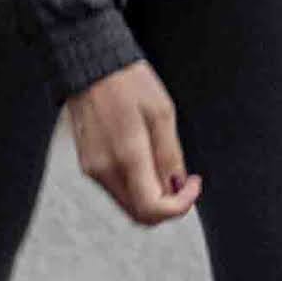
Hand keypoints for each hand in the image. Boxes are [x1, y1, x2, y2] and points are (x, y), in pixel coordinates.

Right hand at [62, 63, 199, 225]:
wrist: (90, 66)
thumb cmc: (129, 82)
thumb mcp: (162, 113)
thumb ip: (170, 155)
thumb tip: (177, 187)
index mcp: (126, 156)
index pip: (153, 208)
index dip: (180, 206)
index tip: (193, 183)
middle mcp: (105, 169)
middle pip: (140, 214)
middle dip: (167, 205)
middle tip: (184, 181)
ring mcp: (93, 169)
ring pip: (128, 204)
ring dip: (152, 196)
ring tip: (164, 165)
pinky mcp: (88, 164)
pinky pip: (117, 189)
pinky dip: (137, 186)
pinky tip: (146, 159)